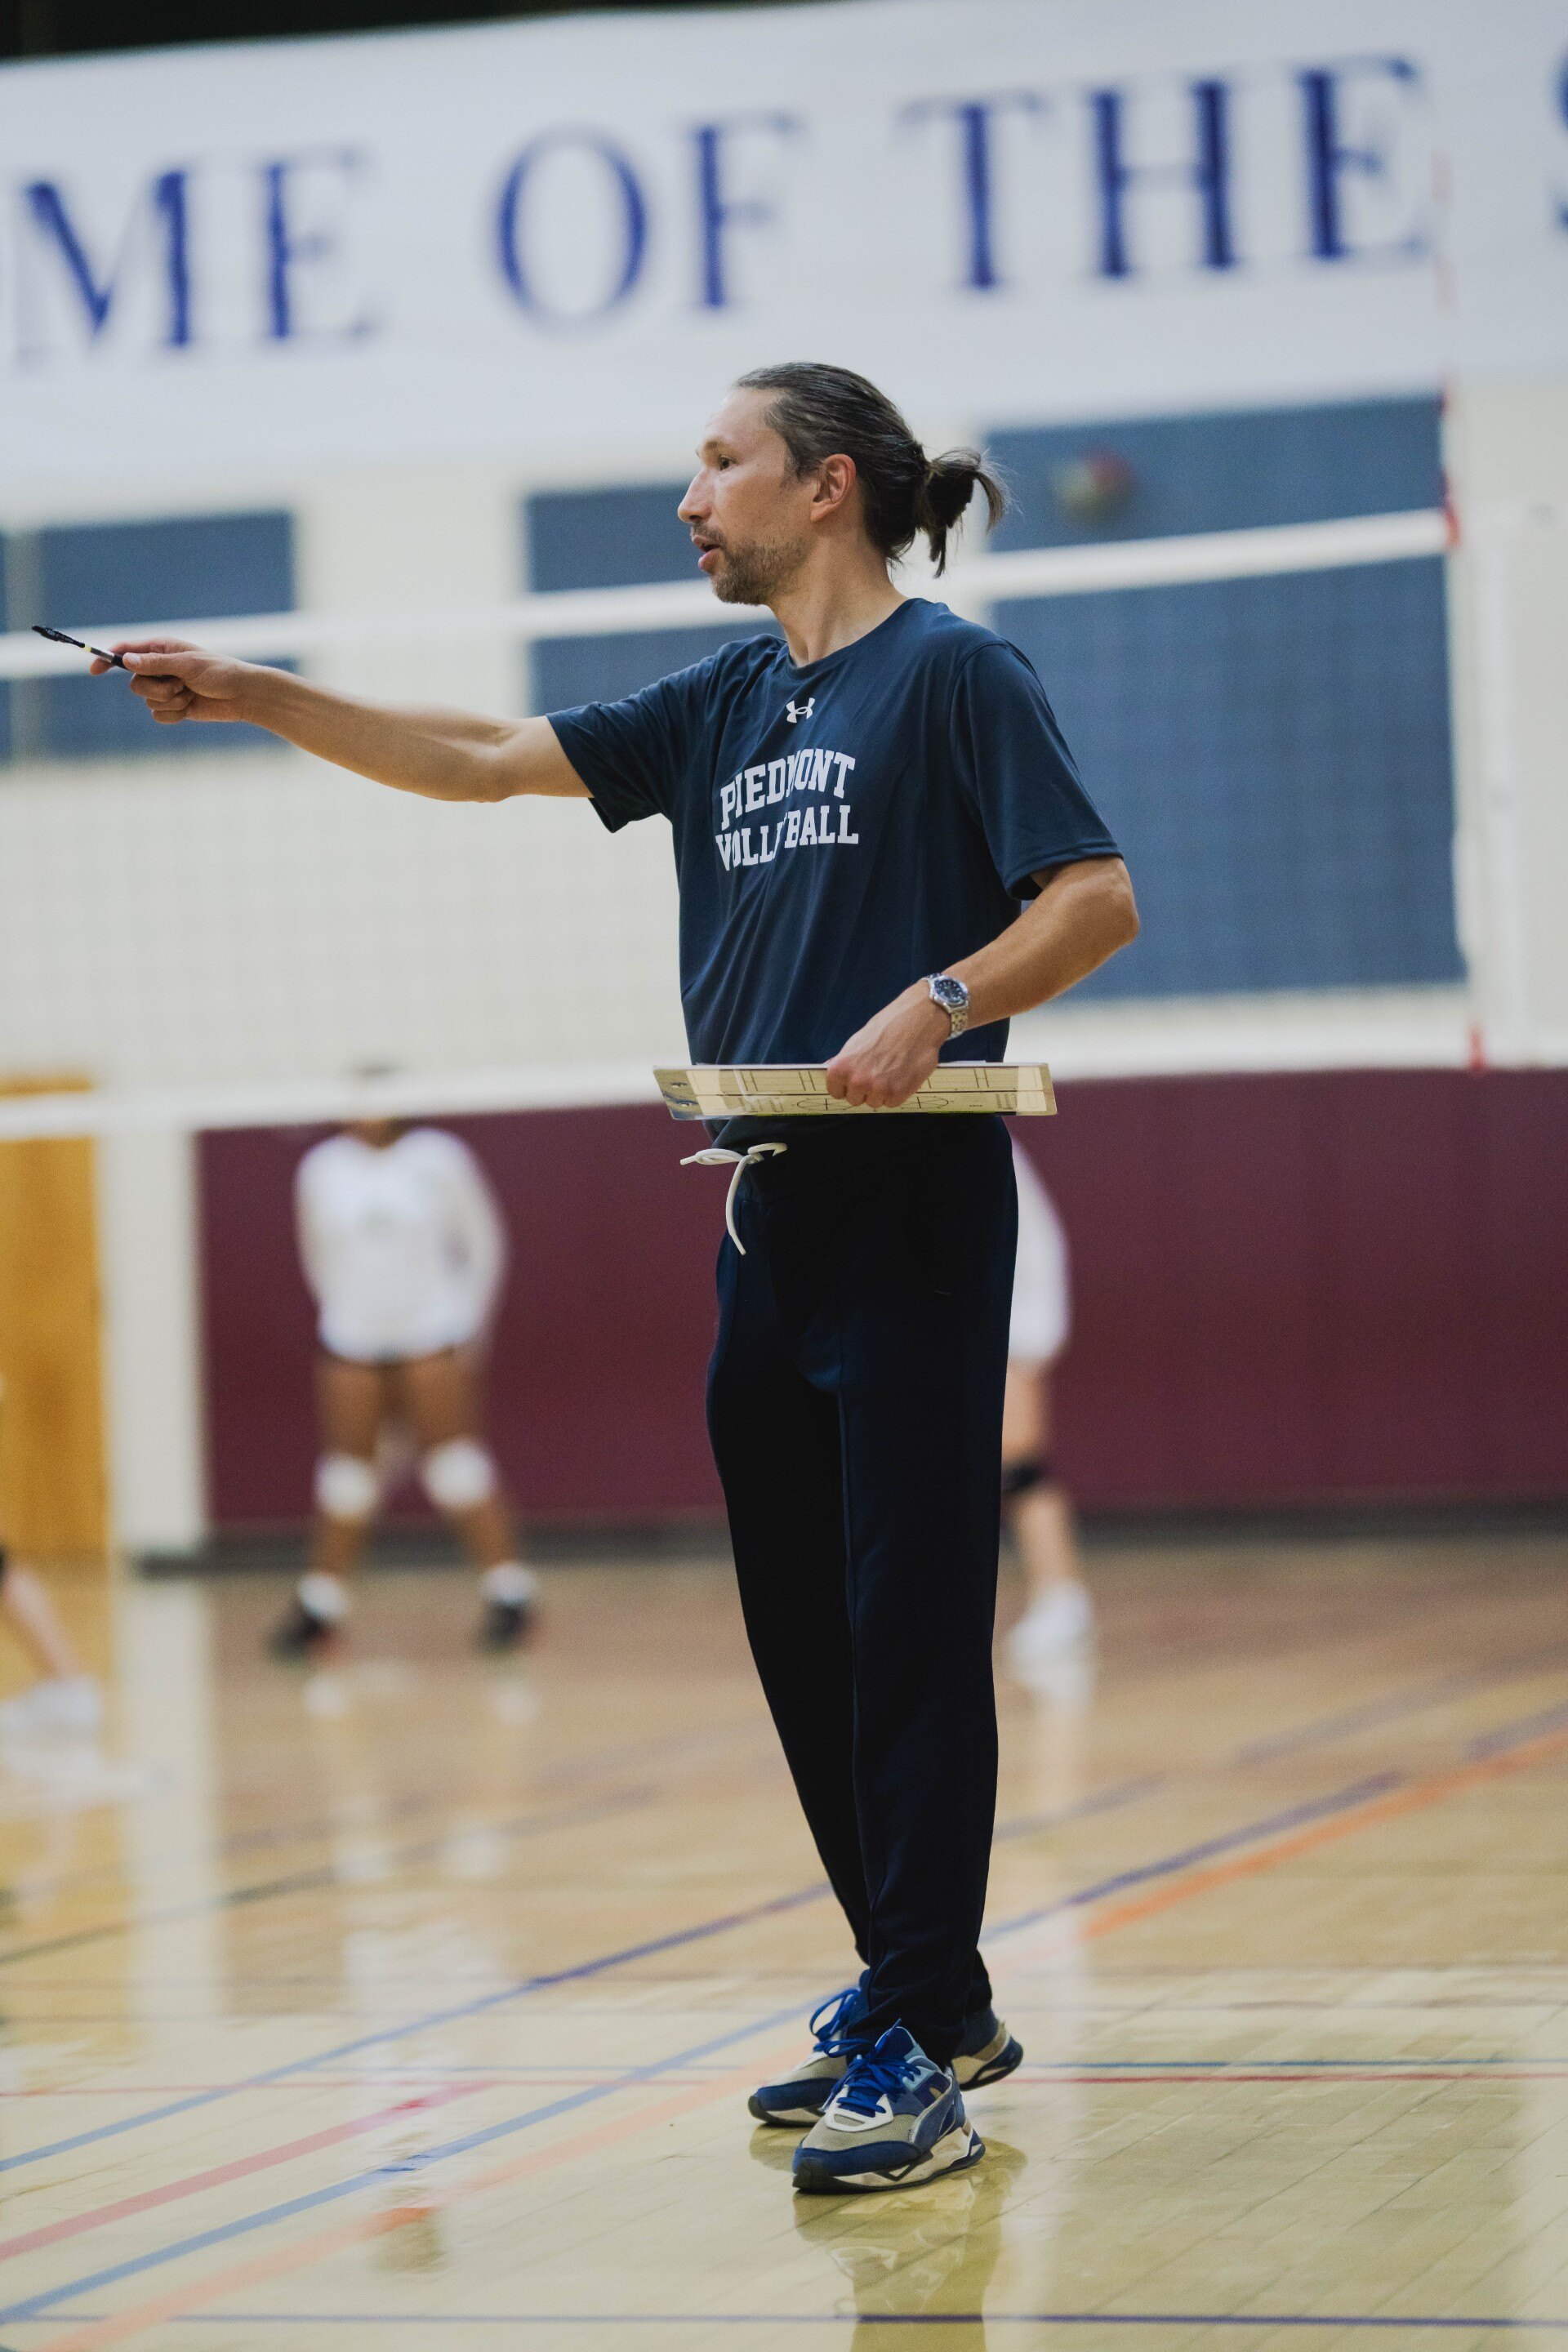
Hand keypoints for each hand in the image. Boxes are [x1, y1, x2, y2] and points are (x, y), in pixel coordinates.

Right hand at [97, 638, 259, 724]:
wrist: (241, 696)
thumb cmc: (219, 672)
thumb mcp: (187, 664)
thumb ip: (156, 663)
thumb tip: (126, 659)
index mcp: (161, 649)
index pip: (126, 652)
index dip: (107, 659)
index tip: (94, 670)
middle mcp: (159, 668)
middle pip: (135, 683)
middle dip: (156, 688)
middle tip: (178, 685)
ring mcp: (165, 688)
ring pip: (147, 701)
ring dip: (170, 701)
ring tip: (190, 694)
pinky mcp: (173, 707)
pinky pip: (158, 716)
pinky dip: (175, 714)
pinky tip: (191, 708)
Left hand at [825, 984, 948, 1108]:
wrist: (917, 1021)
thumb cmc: (887, 1028)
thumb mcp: (857, 1041)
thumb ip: (844, 1061)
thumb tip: (829, 1067)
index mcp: (841, 1068)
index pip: (836, 1092)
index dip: (847, 1085)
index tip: (857, 1078)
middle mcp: (856, 1081)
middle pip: (855, 1100)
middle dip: (865, 1090)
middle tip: (878, 1071)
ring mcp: (877, 1090)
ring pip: (874, 1103)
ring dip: (882, 1092)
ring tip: (892, 1069)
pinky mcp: (897, 1094)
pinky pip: (892, 1103)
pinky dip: (898, 1092)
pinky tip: (902, 1074)